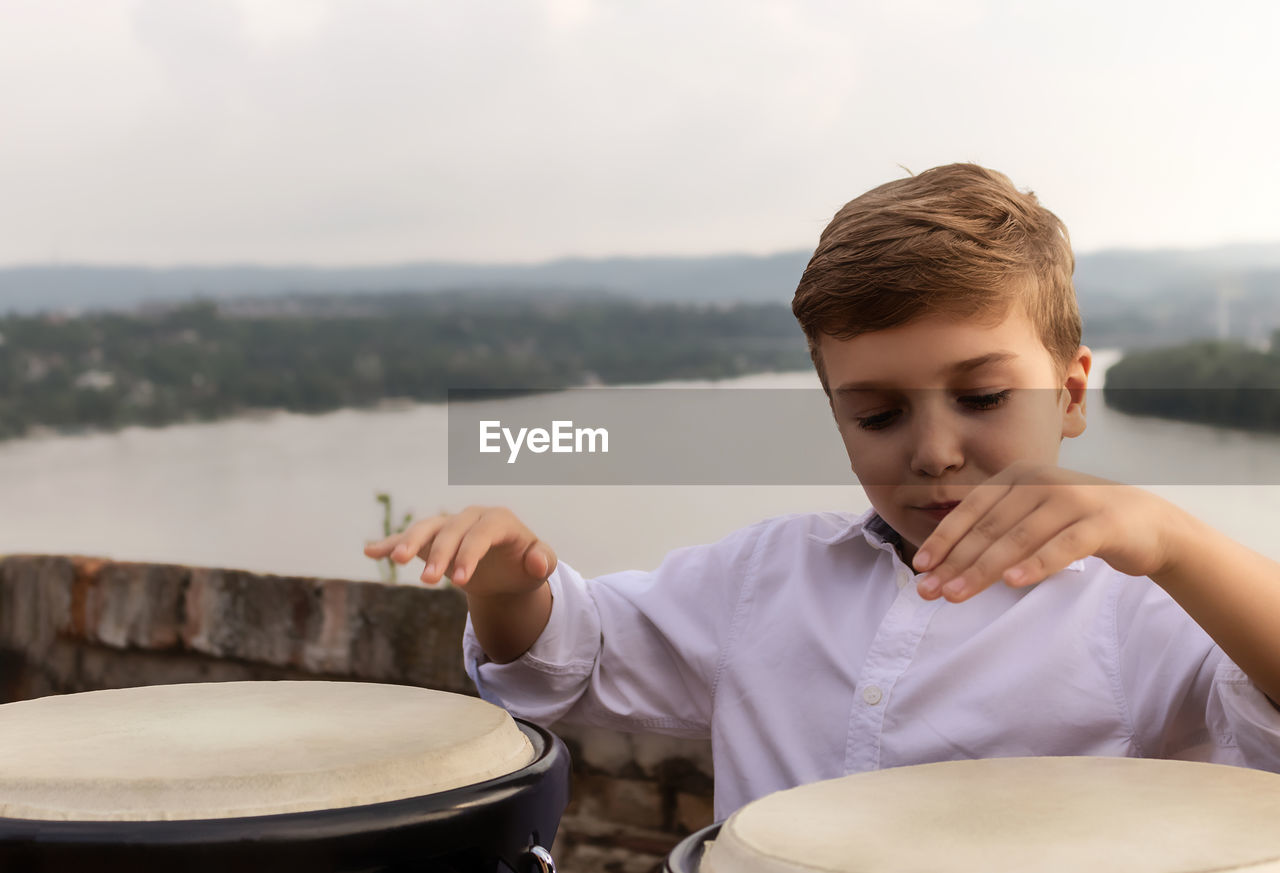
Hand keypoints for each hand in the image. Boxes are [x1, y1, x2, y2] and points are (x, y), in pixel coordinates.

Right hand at [363, 505, 555, 596]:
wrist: (507, 568)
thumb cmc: (524, 565)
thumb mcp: (540, 565)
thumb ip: (543, 561)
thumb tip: (536, 562)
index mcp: (499, 520)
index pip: (482, 532)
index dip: (470, 553)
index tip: (459, 581)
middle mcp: (471, 517)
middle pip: (451, 530)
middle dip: (440, 554)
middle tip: (429, 582)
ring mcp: (449, 525)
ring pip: (426, 527)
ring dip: (410, 542)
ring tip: (395, 561)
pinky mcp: (432, 537)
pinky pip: (408, 537)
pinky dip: (389, 543)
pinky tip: (370, 551)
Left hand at [911, 462, 1175, 601]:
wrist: (1148, 524)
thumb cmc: (1077, 524)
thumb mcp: (1032, 518)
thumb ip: (997, 529)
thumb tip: (947, 561)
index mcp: (1019, 475)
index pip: (972, 510)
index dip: (944, 539)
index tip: (921, 568)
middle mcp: (1041, 480)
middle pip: (989, 528)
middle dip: (955, 562)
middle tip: (930, 592)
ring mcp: (1072, 498)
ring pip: (1018, 538)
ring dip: (983, 569)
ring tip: (956, 595)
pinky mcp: (1101, 522)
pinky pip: (1063, 546)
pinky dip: (1036, 564)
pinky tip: (1013, 583)